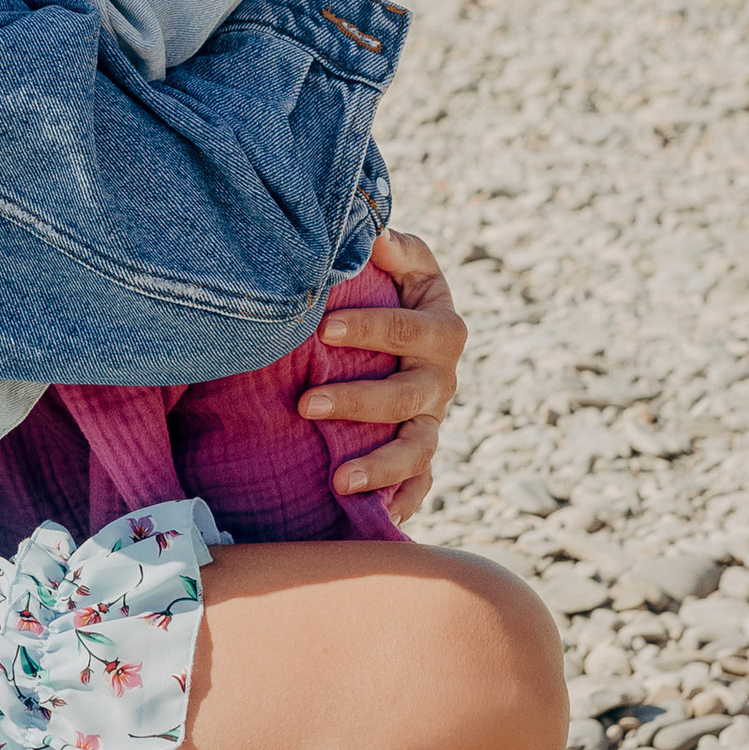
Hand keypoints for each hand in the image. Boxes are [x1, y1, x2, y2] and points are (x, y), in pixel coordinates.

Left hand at [298, 224, 466, 524]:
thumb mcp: (394, 259)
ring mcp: (431, 419)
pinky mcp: (419, 454)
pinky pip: (420, 485)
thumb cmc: (382, 285)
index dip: (373, 328)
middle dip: (361, 401)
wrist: (387, 327)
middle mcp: (441, 377)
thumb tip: (373, 232)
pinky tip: (377, 517)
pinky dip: (403, 502)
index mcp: (440, 325)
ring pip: (419, 449)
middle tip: (307, 405)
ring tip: (340, 480)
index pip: (414, 327)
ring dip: (382, 466)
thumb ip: (390, 245)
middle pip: (411, 395)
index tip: (324, 329)